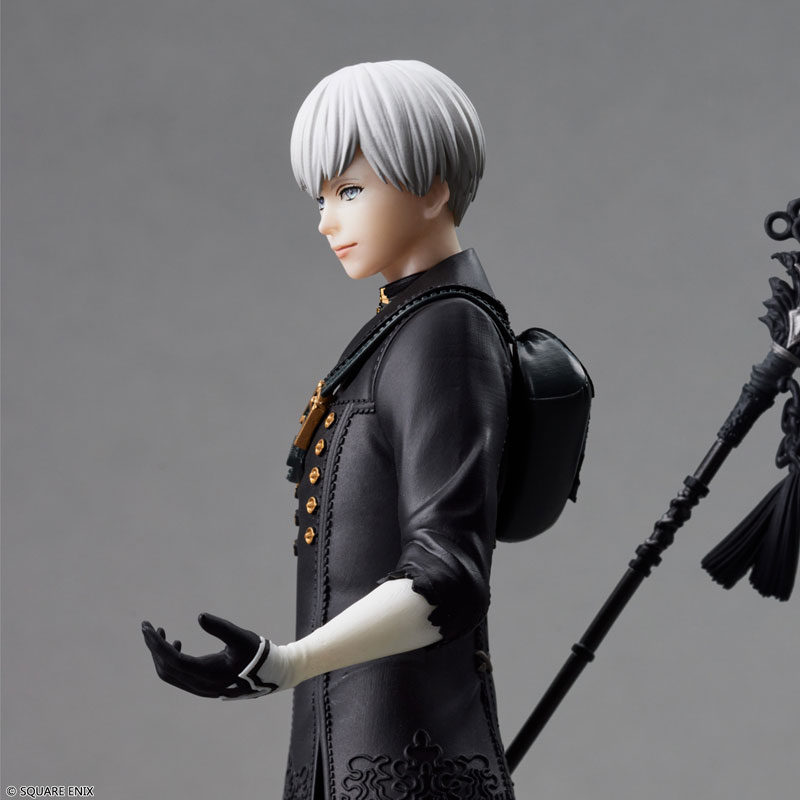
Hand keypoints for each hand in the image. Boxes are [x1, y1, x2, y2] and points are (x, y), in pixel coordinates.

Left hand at [141, 613, 277, 698]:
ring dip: (160, 654)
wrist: (267, 674)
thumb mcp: (240, 637)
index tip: (147, 627)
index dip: (157, 644)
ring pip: (169, 674)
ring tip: (159, 632)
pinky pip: (178, 675)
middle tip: (146, 627)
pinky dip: (170, 660)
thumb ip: (220, 627)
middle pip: (166, 668)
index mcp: (207, 673)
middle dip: (153, 647)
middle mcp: (200, 685)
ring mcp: (199, 688)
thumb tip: (199, 616)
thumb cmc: (254, 652)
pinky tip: (176, 644)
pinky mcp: (200, 686)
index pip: (173, 660)